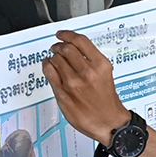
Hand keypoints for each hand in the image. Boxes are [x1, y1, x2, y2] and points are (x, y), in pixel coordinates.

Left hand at [42, 29, 129, 144]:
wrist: (108, 122)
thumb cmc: (107, 100)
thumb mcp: (106, 74)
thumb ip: (91, 61)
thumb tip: (74, 49)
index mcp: (100, 65)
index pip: (80, 41)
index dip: (67, 34)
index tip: (61, 34)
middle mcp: (87, 72)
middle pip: (66, 48)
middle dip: (59, 46)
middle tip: (57, 47)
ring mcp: (73, 83)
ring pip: (55, 59)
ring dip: (53, 56)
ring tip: (54, 58)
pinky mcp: (62, 93)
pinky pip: (49, 72)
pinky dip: (47, 65)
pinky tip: (49, 66)